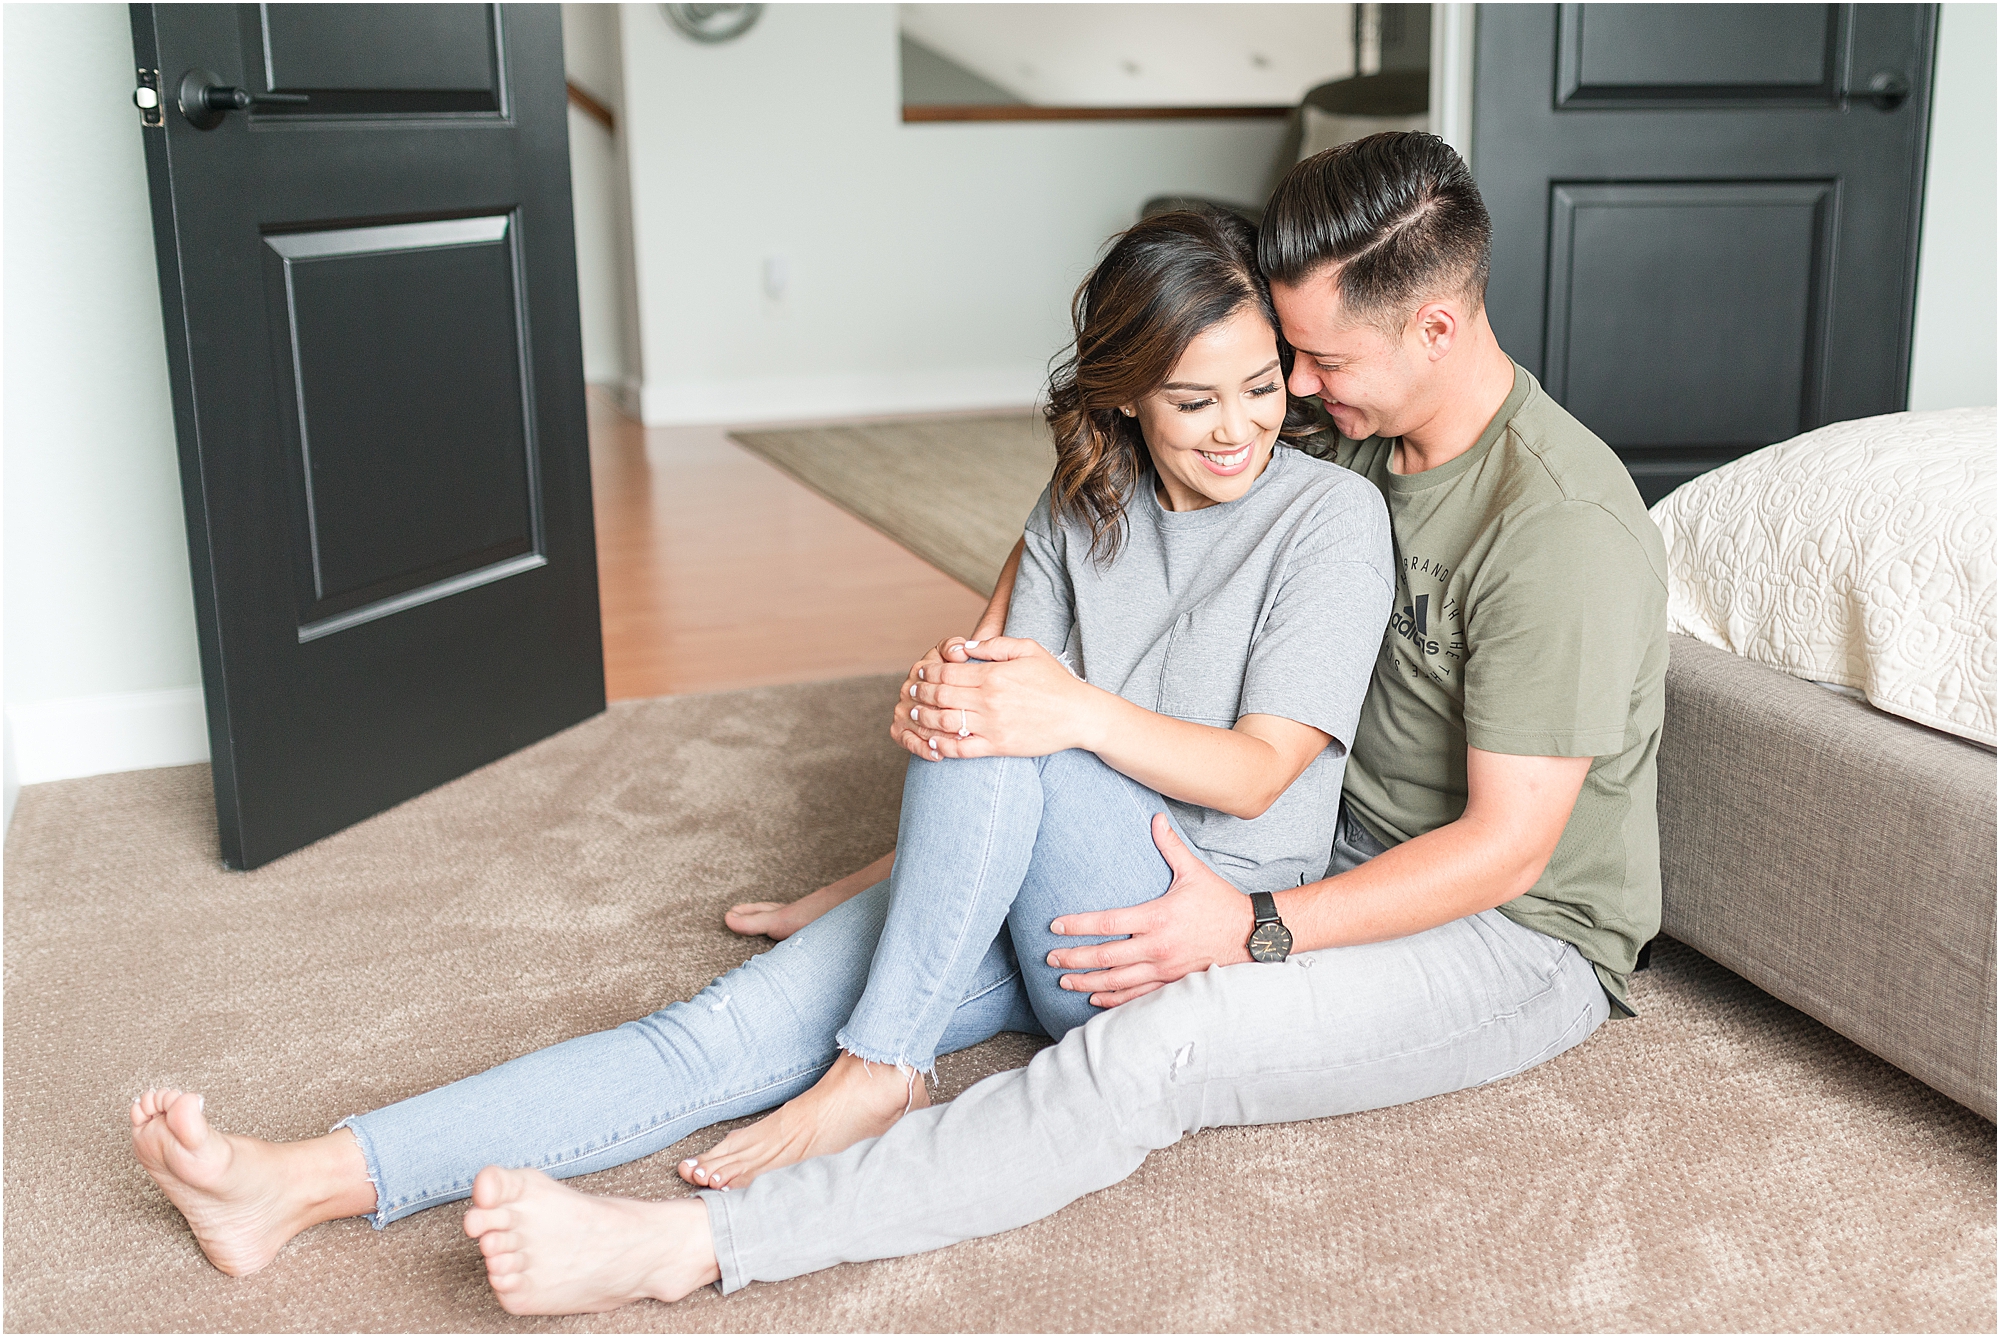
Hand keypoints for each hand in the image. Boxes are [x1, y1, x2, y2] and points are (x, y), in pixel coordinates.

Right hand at [889, 635, 981, 758]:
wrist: (952, 688)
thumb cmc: (960, 671)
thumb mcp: (957, 653)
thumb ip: (955, 648)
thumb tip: (959, 652)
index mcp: (921, 669)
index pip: (933, 678)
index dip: (951, 688)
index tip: (972, 697)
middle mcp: (907, 689)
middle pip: (926, 704)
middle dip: (946, 715)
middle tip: (969, 726)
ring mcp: (902, 710)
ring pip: (919, 725)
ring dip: (938, 735)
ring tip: (958, 742)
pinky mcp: (899, 729)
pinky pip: (908, 741)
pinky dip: (922, 749)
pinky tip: (939, 755)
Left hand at [899, 636, 1103, 760]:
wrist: (1079, 715)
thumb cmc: (1054, 681)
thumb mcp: (1028, 649)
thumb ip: (995, 644)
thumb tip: (964, 645)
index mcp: (993, 674)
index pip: (947, 671)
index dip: (927, 671)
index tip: (919, 671)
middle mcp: (989, 700)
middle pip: (940, 695)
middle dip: (919, 693)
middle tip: (910, 692)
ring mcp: (992, 725)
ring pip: (944, 722)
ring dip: (923, 718)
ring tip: (915, 714)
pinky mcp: (998, 746)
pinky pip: (961, 748)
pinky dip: (942, 746)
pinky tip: (932, 741)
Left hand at [1044, 815, 1253, 1006]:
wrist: (1249, 935)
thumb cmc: (1219, 902)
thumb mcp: (1194, 872)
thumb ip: (1170, 847)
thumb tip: (1156, 817)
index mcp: (1157, 917)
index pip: (1107, 922)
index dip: (1077, 926)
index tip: (1055, 927)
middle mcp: (1157, 946)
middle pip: (1105, 956)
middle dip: (1074, 958)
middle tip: (1051, 957)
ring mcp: (1164, 969)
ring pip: (1117, 981)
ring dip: (1087, 982)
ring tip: (1064, 981)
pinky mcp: (1171, 983)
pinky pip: (1137, 996)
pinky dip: (1113, 999)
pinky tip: (1095, 999)